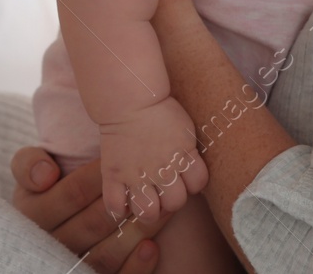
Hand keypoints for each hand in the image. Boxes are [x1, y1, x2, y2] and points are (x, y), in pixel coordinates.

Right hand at [10, 147, 169, 272]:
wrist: (52, 221)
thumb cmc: (47, 187)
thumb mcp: (28, 171)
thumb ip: (29, 165)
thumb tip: (46, 173)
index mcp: (33, 214)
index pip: (71, 194)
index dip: (100, 177)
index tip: (125, 161)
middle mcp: (49, 246)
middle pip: (93, 225)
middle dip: (127, 203)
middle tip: (156, 183)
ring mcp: (71, 266)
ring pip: (106, 255)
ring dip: (138, 233)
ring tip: (163, 210)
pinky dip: (135, 266)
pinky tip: (152, 248)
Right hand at [100, 96, 208, 222]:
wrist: (129, 99)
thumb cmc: (158, 109)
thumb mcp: (184, 128)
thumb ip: (189, 151)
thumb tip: (191, 169)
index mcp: (183, 154)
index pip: (198, 184)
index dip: (192, 184)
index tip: (184, 178)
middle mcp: (162, 169)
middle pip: (175, 202)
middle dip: (171, 200)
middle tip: (163, 191)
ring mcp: (137, 174)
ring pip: (148, 212)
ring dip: (147, 210)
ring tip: (145, 201)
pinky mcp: (114, 175)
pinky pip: (115, 205)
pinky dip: (118, 208)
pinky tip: (122, 200)